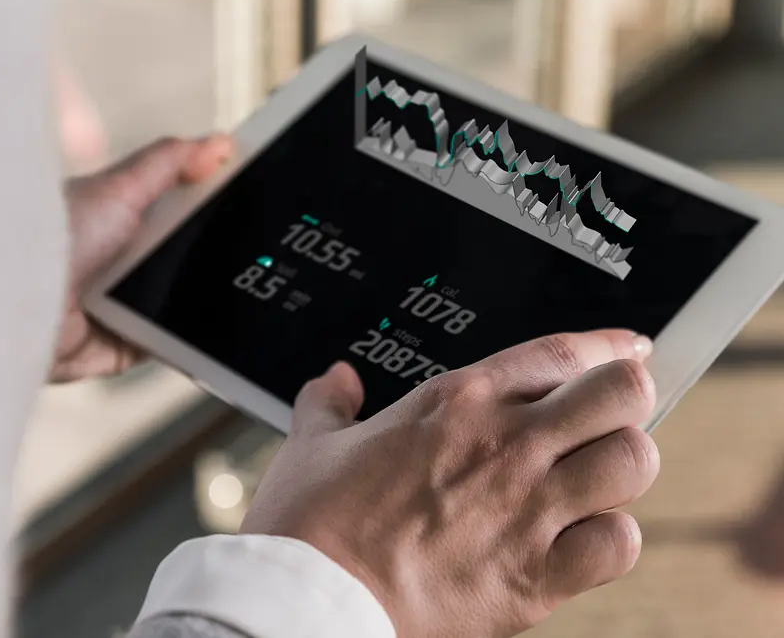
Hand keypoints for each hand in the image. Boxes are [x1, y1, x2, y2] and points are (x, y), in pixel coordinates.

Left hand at [52, 134, 233, 381]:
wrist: (18, 297)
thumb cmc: (56, 234)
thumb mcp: (122, 186)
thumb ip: (169, 162)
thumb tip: (219, 143)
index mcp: (117, 223)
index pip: (174, 215)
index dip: (208, 213)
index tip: (245, 210)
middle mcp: (117, 266)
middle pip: (180, 262)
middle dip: (209, 261)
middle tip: (249, 257)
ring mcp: (120, 309)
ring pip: (177, 306)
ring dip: (198, 303)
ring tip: (237, 295)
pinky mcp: (121, 347)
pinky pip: (166, 345)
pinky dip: (184, 341)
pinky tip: (207, 332)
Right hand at [242, 329, 658, 637]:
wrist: (313, 600)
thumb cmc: (311, 523)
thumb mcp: (312, 444)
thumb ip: (329, 403)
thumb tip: (334, 381)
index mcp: (455, 403)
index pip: (561, 353)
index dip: (609, 345)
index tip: (626, 349)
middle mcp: (505, 447)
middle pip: (621, 394)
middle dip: (626, 398)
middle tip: (608, 414)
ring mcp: (527, 511)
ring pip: (633, 462)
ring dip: (621, 467)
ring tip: (595, 477)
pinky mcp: (535, 577)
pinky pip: (618, 543)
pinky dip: (609, 540)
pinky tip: (582, 538)